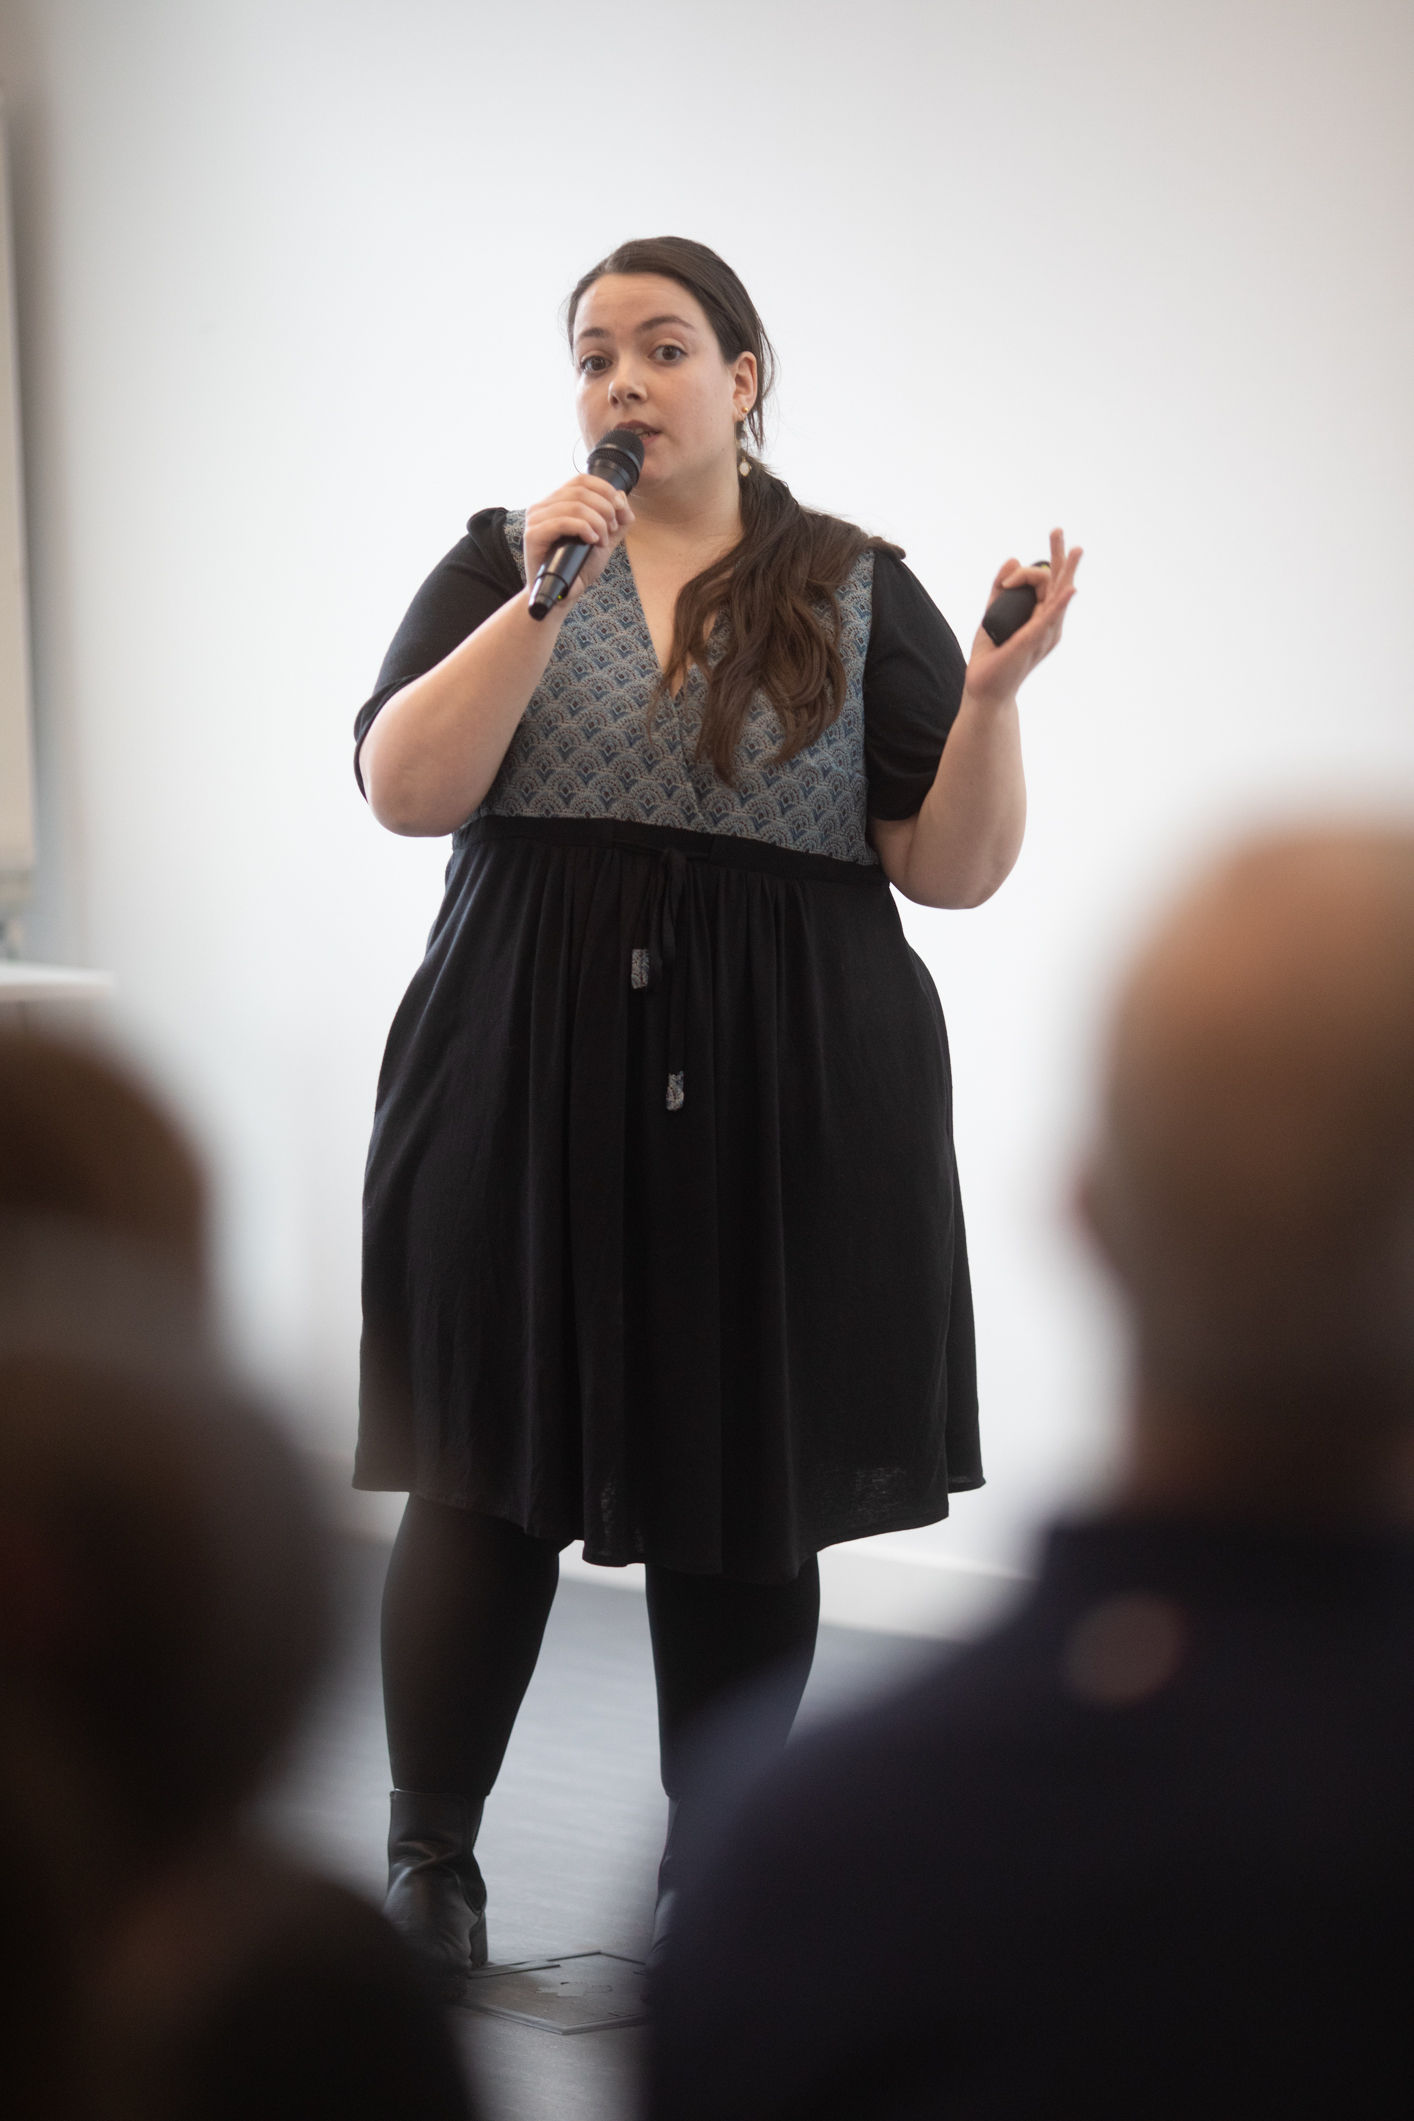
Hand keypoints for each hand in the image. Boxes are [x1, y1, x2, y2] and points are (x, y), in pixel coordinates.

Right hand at [522, 473, 633, 609]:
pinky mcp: (533, 535)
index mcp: (556, 502)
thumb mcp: (604, 540)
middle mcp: (542, 506)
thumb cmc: (578, 567)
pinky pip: (562, 521)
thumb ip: (617, 520)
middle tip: (612, 528)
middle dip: (605, 508)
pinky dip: (583, 528)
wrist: (562, 596)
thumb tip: (623, 497)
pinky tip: (592, 541)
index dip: (605, 489)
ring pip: (574, 505)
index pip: (581, 479)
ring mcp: (535, 519)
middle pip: (580, 490)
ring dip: (597, 522)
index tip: (619, 508)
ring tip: (602, 539)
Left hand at [966, 527, 1081, 706]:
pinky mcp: (1032, 642)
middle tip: (1057, 530)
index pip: (1045, 584)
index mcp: (1041, 619)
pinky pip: (1049, 619)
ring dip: (1065, 571)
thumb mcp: (993, 615)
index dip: (1026, 571)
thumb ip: (1001, 590)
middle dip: (1059, 556)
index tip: (1006, 580)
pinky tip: (1069, 588)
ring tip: (1075, 549)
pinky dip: (1059, 603)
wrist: (985, 689)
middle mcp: (1049, 625)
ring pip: (1056, 596)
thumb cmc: (992, 657)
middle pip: (1058, 584)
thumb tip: (1013, 558)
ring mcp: (1043, 634)